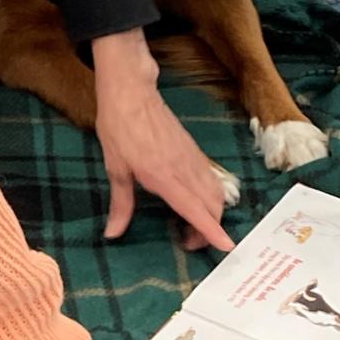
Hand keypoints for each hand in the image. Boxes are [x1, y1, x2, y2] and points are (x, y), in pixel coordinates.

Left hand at [92, 29, 233, 252]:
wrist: (132, 91)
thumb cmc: (118, 127)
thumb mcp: (115, 168)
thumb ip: (120, 204)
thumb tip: (112, 234)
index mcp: (164, 176)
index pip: (195, 209)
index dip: (211, 231)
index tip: (227, 248)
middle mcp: (185, 170)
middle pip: (214, 206)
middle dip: (210, 229)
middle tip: (187, 241)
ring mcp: (193, 159)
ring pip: (217, 193)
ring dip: (213, 214)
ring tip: (191, 225)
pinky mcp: (194, 151)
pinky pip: (212, 179)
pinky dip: (211, 197)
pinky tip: (195, 200)